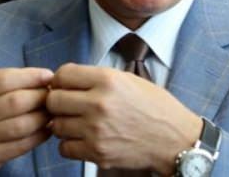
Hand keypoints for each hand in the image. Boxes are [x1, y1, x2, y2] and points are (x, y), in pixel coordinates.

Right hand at [0, 17, 53, 172]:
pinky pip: (22, 146)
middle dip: (40, 95)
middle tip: (54, 90)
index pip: (3, 80)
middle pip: (16, 103)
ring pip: (22, 126)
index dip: (29, 76)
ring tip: (53, 107)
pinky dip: (39, 135)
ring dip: (44, 116)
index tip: (47, 74)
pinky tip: (47, 126)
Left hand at [46, 63, 201, 174]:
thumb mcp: (127, 79)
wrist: (175, 139)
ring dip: (64, 125)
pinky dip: (70, 145)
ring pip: (56, 125)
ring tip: (78, 123)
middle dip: (57, 102)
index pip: (62, 74)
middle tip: (67, 107)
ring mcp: (97, 130)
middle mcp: (99, 103)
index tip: (64, 87)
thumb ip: (95, 78)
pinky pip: (64, 148)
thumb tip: (63, 81)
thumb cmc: (154, 107)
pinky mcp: (98, 153)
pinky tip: (83, 139)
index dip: (60, 80)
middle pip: (53, 100)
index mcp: (107, 80)